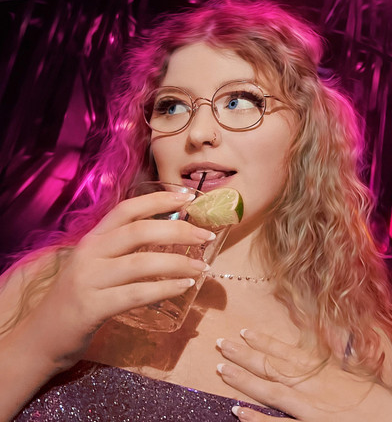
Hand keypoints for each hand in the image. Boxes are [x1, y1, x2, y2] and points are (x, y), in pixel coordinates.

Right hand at [16, 191, 214, 372]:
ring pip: (141, 263)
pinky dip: (164, 289)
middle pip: (139, 231)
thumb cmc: (80, 296)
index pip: (127, 209)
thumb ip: (124, 248)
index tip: (187, 197)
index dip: (158, 200)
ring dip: (178, 263)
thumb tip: (172, 233)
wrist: (42, 338)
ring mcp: (88, 280)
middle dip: (178, 231)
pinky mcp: (91, 308)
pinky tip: (184, 287)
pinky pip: (135, 294)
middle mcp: (89, 254)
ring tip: (202, 268)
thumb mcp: (97, 264)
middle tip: (205, 237)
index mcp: (93, 238)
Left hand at [217, 330, 391, 421]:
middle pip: (271, 366)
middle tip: (220, 343)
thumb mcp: (359, 377)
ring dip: (242, 379)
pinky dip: (255, 418)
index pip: (286, 352)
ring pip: (268, 390)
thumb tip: (324, 349)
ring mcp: (309, 408)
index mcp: (324, 370)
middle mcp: (312, 385)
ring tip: (219, 368)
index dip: (263, 342)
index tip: (244, 332)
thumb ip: (338, 365)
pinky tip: (235, 411)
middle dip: (243, 354)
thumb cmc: (384, 405)